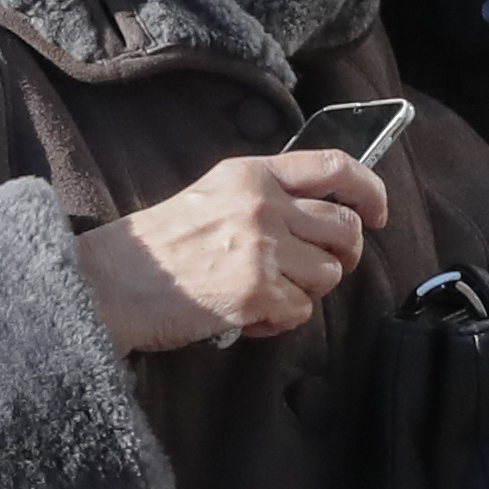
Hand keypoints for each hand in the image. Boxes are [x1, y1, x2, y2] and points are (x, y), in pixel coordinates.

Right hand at [75, 150, 387, 351]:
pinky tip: (244, 317)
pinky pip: (301, 312)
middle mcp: (263, 205)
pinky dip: (277, 322)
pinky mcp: (257, 292)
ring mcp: (263, 249)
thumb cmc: (156, 246)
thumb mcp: (212, 195)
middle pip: (345, 228)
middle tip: (315, 270)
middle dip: (342, 255)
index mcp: (252, 174)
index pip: (335, 166)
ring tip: (263, 295)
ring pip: (329, 274)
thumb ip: (265, 196)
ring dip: (304, 292)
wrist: (111, 282)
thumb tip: (321, 218)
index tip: (377, 213)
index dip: (369, 190)